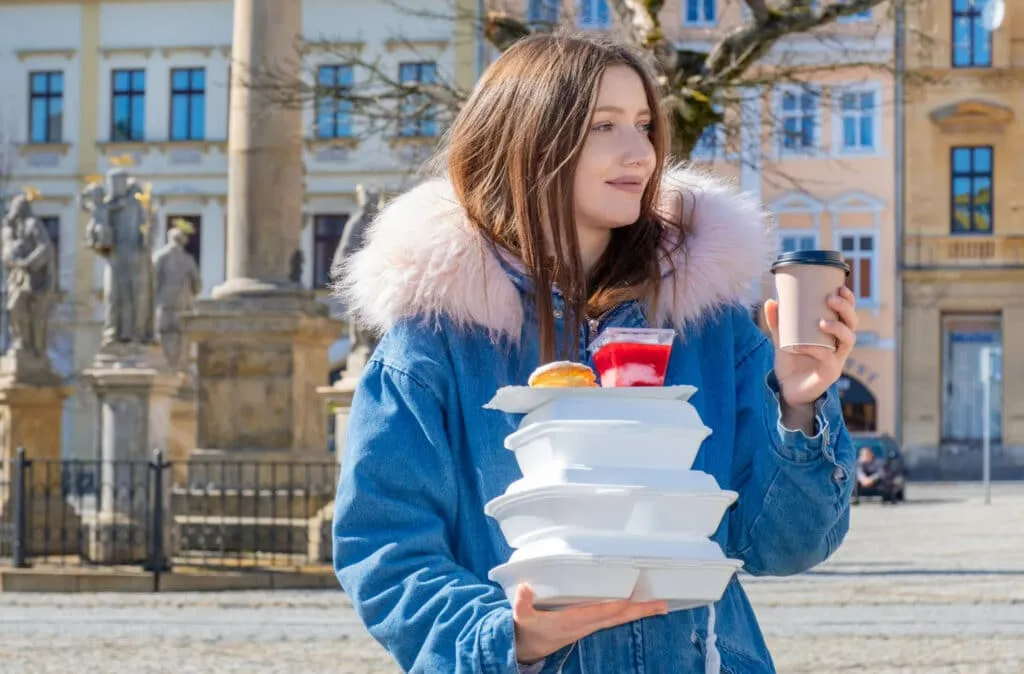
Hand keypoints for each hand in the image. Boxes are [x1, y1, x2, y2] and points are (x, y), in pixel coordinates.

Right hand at [512, 584, 667, 664]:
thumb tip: (525, 589)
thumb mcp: (522, 618)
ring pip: (619, 619)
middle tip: (662, 603)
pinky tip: (639, 607)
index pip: (598, 613)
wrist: (527, 648)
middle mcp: (584, 625)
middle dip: (639, 610)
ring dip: (639, 611)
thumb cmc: (527, 629)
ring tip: (660, 605)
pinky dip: (628, 612)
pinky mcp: (589, 625)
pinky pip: (613, 618)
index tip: (631, 596)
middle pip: (617, 618)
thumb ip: (523, 605)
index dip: (614, 605)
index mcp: (570, 622)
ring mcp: (589, 626)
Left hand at [764, 285, 857, 409]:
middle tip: (831, 299)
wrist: (787, 390)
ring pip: (849, 340)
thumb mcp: (782, 338)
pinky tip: (800, 345)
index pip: (848, 314)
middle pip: (853, 324)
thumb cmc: (791, 362)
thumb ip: (778, 322)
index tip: (841, 286)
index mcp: (833, 334)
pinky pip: (827, 358)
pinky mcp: (830, 373)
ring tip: (822, 322)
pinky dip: (813, 349)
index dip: (849, 300)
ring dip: (838, 327)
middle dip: (845, 309)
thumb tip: (771, 300)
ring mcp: (837, 359)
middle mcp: (840, 345)